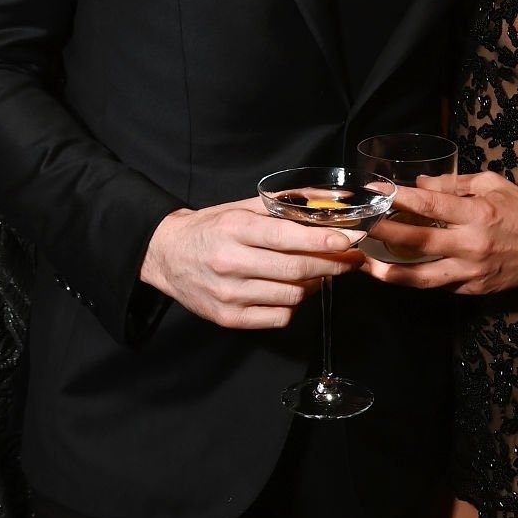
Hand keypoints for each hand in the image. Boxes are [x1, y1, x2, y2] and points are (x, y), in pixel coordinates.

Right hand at [141, 197, 362, 328]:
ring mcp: (229, 294)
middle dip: (332, 265)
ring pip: (292, 295)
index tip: (348, 241)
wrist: (166, 255)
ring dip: (314, 284)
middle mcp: (231, 262)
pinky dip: (293, 305)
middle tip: (350, 260)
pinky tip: (291, 291)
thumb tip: (329, 200)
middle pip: (296, 270)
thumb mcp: (242, 207)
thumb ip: (284, 203)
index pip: (287, 237)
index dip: (322, 240)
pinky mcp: (229, 318)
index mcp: (235, 229)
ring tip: (319, 273)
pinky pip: (279, 317)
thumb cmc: (212, 228)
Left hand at [358, 172, 517, 295]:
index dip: (398, 198)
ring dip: (390, 273)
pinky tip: (397, 274)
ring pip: (422, 278)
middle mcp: (471, 245)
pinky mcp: (474, 289)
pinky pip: (440, 285)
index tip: (374, 191)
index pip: (428, 206)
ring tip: (365, 265)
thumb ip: (454, 185)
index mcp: (476, 214)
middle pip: (417, 243)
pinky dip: (418, 280)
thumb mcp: (492, 185)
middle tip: (357, 228)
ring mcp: (471, 272)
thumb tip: (420, 185)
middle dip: (383, 234)